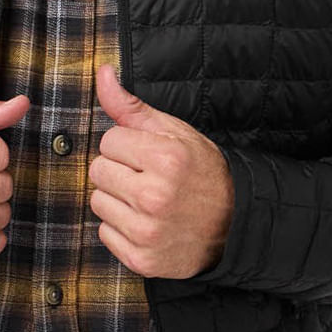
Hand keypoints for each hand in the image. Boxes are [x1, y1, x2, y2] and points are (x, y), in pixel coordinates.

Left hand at [88, 64, 234, 277]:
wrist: (234, 226)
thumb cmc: (202, 173)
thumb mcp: (175, 133)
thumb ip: (132, 106)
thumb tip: (102, 72)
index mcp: (165, 159)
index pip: (109, 141)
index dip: (128, 146)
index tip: (149, 156)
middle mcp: (155, 197)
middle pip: (97, 171)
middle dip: (118, 170)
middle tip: (147, 178)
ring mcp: (148, 232)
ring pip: (97, 202)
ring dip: (116, 200)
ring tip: (146, 201)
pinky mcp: (142, 259)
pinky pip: (104, 233)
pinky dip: (120, 228)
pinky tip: (145, 223)